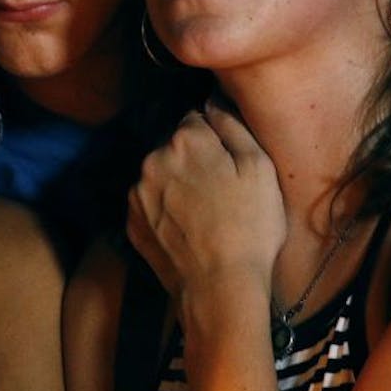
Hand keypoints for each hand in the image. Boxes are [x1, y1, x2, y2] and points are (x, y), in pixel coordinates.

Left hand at [126, 94, 286, 299]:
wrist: (219, 288)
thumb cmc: (249, 228)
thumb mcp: (260, 168)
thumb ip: (232, 125)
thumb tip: (213, 101)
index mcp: (185, 139)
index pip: (196, 119)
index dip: (216, 139)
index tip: (229, 163)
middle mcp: (153, 158)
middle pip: (175, 147)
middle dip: (195, 161)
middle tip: (221, 192)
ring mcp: (138, 192)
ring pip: (160, 175)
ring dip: (177, 185)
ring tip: (205, 215)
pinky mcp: (131, 221)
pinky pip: (150, 203)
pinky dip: (165, 209)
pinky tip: (188, 229)